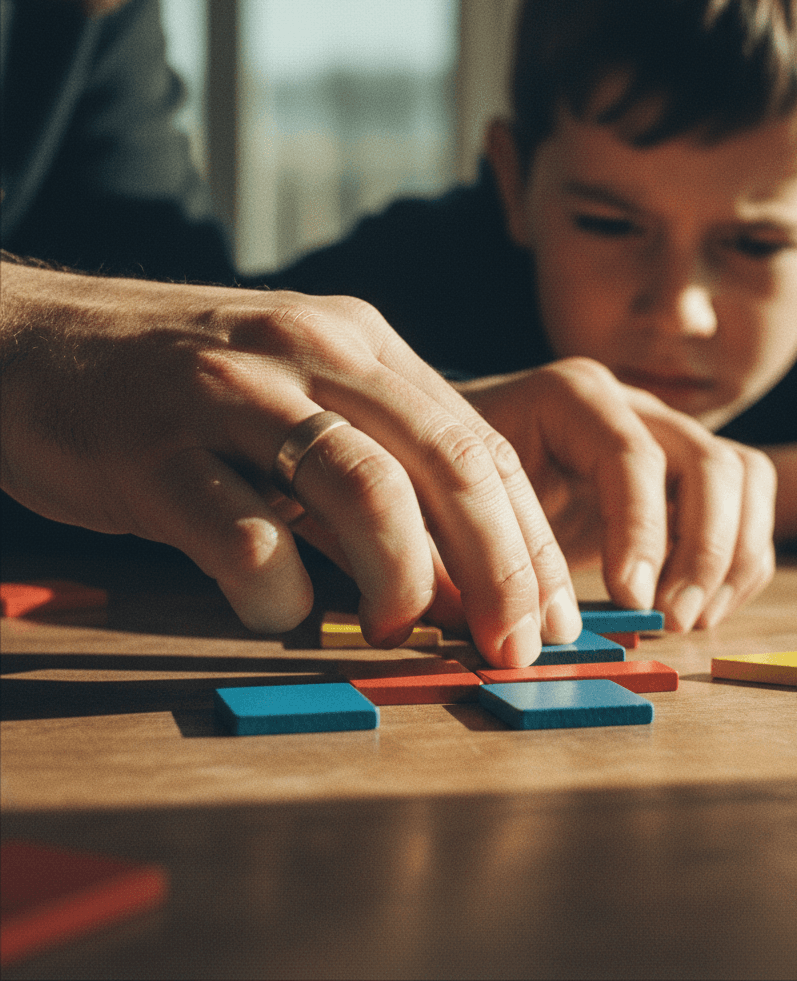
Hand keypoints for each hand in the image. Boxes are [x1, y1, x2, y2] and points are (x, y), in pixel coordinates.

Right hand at [0, 261, 581, 665]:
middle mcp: (313, 353)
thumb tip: (464, 585)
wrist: (36, 339)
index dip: (532, 541)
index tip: (554, 619)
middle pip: (450, 463)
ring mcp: (232, 395)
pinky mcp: (154, 449)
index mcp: (362, 342)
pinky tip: (279, 612)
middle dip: (502, 569)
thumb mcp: (303, 399)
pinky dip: (280, 592)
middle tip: (515, 648)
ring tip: (400, 629)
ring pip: (362, 486)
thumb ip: (383, 473)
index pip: (483, 444)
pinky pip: (242, 534)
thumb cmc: (186, 388)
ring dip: (403, 577)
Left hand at [458, 358, 775, 630]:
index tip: (630, 601)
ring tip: (689, 620)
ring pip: (745, 475)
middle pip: (710, 463)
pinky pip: (748, 501)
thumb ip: (480, 550)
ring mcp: (666, 432)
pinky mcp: (683, 471)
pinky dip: (742, 559)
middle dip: (704, 551)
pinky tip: (702, 608)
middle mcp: (632, 404)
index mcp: (571, 395)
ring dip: (733, 557)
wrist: (466, 455)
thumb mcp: (453, 501)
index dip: (641, 532)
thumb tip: (517, 629)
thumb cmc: (455, 478)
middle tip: (669, 620)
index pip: (631, 455)